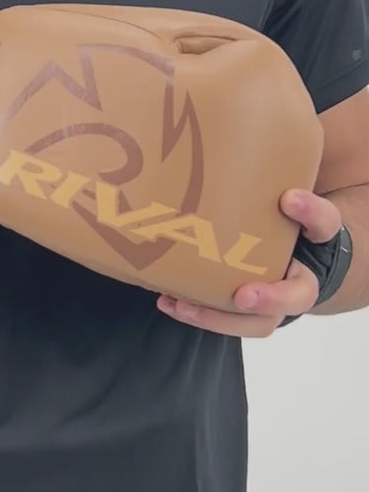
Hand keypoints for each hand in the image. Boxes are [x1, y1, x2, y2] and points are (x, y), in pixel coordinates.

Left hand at [157, 189, 342, 336]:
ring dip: (219, 316)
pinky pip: (226, 322)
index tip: (288, 198)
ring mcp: (272, 302)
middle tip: (243, 296)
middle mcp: (298, 278)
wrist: (283, 257)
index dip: (310, 212)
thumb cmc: (277, 223)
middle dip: (271, 299)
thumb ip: (276, 188)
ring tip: (183, 304)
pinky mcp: (244, 313)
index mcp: (314, 241)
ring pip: (256, 322)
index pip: (323, 222)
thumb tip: (264, 169)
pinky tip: (169, 302)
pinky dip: (196, 314)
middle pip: (296, 297)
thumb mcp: (279, 201)